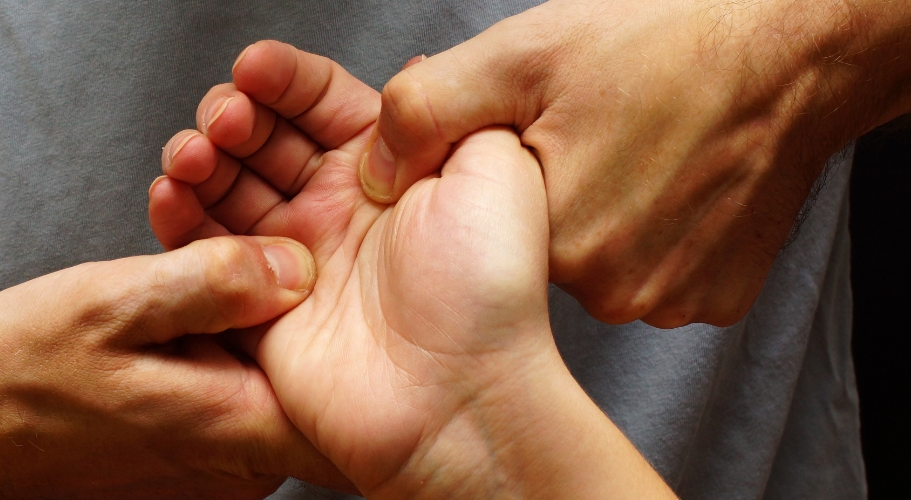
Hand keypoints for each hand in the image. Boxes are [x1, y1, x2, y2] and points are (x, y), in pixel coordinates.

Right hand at [0, 236, 350, 498]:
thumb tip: (294, 263)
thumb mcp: (104, 305)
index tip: (342, 259)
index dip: (365, 325)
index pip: (351, 400)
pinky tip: (184, 298)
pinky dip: (226, 339)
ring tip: (208, 255)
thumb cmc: (15, 378)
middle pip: (320, 370)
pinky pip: (241, 387)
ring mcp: (224, 467)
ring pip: (279, 373)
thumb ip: (206, 284)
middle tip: (263, 229)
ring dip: (258, 312)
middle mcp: (243, 461)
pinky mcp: (201, 458)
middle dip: (301, 293)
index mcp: (235, 424)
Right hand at [150, 41, 672, 497]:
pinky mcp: (261, 307)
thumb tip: (416, 72)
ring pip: (229, 189)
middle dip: (233, 115)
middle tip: (225, 116)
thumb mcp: (496, 164)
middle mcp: (342, 211)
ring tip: (193, 154)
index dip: (284, 80)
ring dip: (200, 159)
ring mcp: (298, 258)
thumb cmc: (486, 289)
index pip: (322, 103)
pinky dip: (180, 218)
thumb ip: (446, 105)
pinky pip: (207, 253)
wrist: (457, 396)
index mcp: (392, 171)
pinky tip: (172, 194)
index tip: (254, 67)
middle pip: (266, 141)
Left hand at [361, 0, 910, 326]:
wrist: (794, 49)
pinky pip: (656, 272)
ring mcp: (670, 299)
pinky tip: (677, 180)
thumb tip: (373, 170)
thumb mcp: (519, 55)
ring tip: (644, 148)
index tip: (542, 133)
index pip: (487, 229)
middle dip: (556, 194)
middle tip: (596, 132)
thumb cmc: (668, 42)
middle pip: (544, 252)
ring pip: (600, 264)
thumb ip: (428, 114)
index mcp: (555, 236)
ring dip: (610, 214)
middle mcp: (613, 288)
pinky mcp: (714, 298)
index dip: (504, 175)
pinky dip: (658, 232)